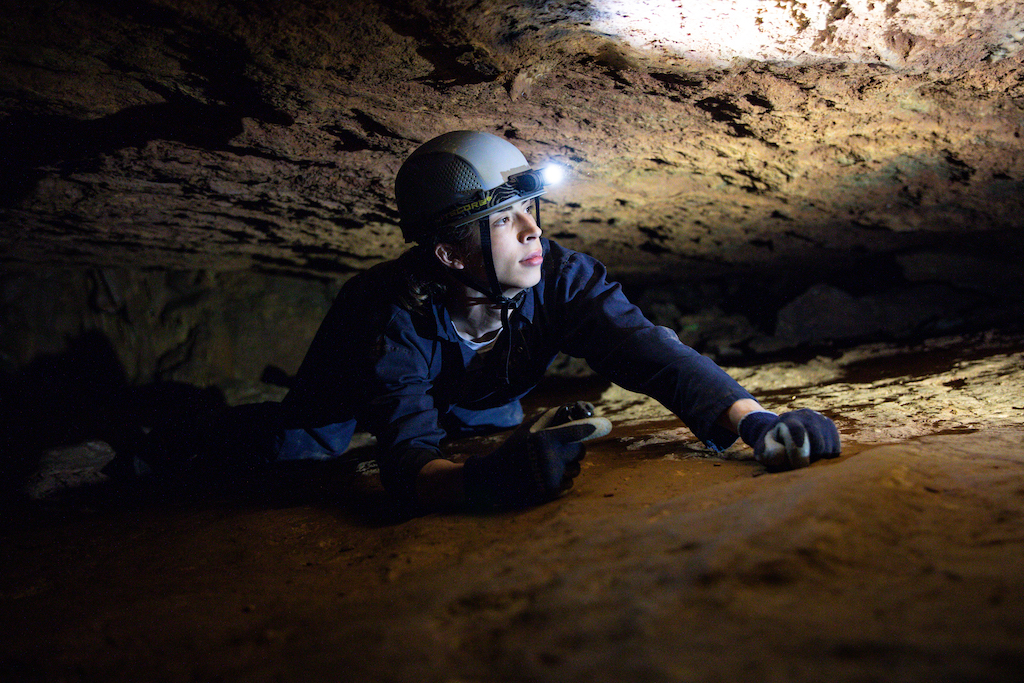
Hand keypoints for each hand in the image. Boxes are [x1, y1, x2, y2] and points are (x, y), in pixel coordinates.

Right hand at [463, 402, 611, 507]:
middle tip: (558, 449)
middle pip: (580, 451)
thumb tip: (578, 409)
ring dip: (568, 466)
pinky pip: (571, 484)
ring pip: (577, 469)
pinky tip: (546, 477)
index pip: (577, 431)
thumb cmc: (516, 447)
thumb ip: (552, 416)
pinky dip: (562, 481)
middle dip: (573, 449)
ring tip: (548, 465)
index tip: (605, 425)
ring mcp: (552, 475)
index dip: (593, 427)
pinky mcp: (552, 491)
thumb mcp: (529, 427)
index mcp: (545, 438)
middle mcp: (550, 457)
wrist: (496, 477)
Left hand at [738, 409, 840, 471]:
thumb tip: (784, 454)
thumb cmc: (771, 445)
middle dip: (809, 459)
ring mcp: (821, 419)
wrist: (779, 430)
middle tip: (798, 463)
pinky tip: (813, 454)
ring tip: (804, 456)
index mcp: (788, 420)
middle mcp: (807, 416)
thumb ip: (770, 453)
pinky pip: (835, 449)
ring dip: (818, 459)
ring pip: (828, 449)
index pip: (798, 432)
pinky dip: (825, 457)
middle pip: (818, 444)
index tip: (797, 467)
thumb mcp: (763, 450)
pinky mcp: (831, 427)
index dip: (799, 453)